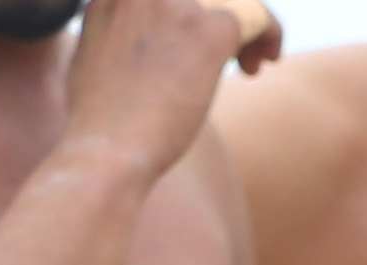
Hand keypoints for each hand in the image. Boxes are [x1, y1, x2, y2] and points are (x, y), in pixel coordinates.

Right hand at [60, 0, 258, 181]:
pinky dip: (268, 35)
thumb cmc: (101, 119)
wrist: (106, 147)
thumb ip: (124, 30)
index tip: (195, 41)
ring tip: (251, 64)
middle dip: (223, 17)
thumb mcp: (97, 55)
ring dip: (251, 27)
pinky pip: (254, 17)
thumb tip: (152, 36)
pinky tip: (263, 62)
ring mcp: (174, 4)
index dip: (195, 12)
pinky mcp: (206, 30)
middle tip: (237, 55)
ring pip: (234, 1)